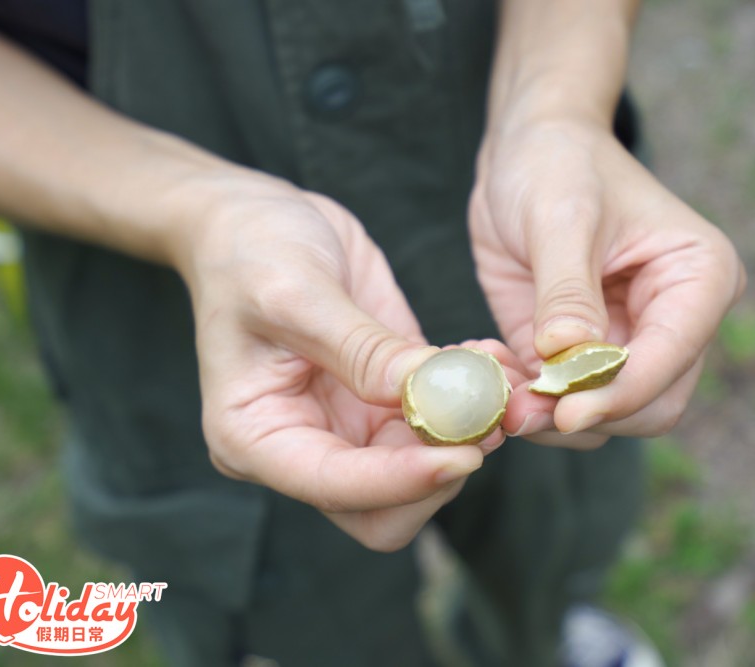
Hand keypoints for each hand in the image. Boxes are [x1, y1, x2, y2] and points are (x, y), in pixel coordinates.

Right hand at [170, 172, 500, 550]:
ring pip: (422, 468)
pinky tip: (490, 361)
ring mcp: (348, 426)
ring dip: (469, 435)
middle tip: (493, 422)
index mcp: (255, 438)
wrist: (256, 219)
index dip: (401, 480)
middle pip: (384, 507)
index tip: (463, 454)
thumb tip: (425, 391)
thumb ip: (358, 348)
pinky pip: (439, 422)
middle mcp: (303, 446)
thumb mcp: (294, 292)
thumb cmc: (250, 251)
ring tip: (503, 384)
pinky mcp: (384, 399)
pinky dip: (472, 401)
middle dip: (442, 472)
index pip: (335, 488)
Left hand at [470, 118, 745, 447]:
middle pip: (647, 406)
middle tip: (514, 409)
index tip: (565, 412)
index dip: (621, 392)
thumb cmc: (559, 163)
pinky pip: (559, 401)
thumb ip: (567, 290)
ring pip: (603, 417)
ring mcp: (629, 343)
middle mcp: (675, 320)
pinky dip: (523, 400)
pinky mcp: (580, 356)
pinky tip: (484, 369)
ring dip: (545, 416)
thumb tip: (568, 356)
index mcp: (699, 278)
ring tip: (489, 386)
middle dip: (582, 413)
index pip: (672, 358)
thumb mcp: (561, 217)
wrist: (527, 151)